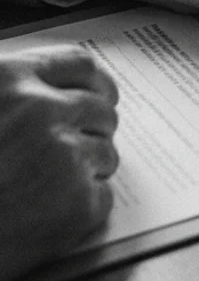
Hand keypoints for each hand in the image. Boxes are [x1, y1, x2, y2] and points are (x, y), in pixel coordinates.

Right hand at [0, 46, 118, 280]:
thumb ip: (7, 94)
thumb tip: (46, 90)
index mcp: (7, 80)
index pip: (78, 64)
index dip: (95, 81)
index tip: (101, 92)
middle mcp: (41, 111)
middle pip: (101, 110)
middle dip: (93, 129)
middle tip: (74, 149)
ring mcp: (64, 156)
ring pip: (106, 153)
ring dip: (86, 170)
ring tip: (42, 190)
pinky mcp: (79, 203)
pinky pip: (102, 196)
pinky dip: (81, 207)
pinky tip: (44, 215)